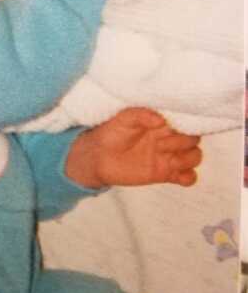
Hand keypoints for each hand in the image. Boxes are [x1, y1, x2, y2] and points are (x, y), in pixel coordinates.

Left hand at [66, 108, 201, 188]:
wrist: (98, 157)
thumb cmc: (112, 133)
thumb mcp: (123, 118)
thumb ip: (141, 115)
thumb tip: (161, 120)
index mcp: (162, 124)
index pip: (187, 122)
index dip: (186, 125)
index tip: (170, 129)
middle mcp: (168, 139)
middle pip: (193, 140)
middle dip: (182, 143)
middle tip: (159, 145)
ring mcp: (167, 157)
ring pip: (195, 157)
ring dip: (187, 159)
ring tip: (168, 161)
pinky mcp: (165, 174)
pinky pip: (188, 177)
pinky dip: (189, 178)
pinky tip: (173, 174)